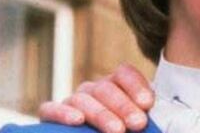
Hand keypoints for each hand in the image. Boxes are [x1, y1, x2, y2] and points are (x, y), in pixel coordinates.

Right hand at [38, 63, 153, 132]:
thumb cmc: (124, 131)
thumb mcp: (133, 123)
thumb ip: (140, 116)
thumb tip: (149, 118)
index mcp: (116, 86)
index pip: (124, 73)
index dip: (136, 86)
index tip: (148, 104)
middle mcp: (93, 90)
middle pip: (106, 88)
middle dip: (124, 106)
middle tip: (138, 124)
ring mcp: (72, 101)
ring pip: (83, 99)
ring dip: (102, 115)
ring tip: (117, 131)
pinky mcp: (50, 114)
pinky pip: (50, 108)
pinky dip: (63, 113)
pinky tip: (77, 120)